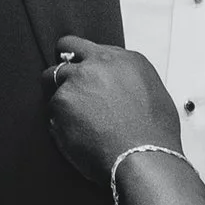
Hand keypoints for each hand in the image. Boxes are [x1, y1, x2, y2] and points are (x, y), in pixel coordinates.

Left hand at [44, 36, 184, 185]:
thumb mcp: (154, 95)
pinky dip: (57, 122)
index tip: (79, 70)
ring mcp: (77, 81)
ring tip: (73, 119)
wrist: (142, 157)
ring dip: (59, 95)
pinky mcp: (60, 102)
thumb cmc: (153, 136)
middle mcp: (99, 64)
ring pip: (52, 79)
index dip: (82, 60)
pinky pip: (50, 110)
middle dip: (63, 66)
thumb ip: (128, 82)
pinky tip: (75, 135)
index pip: (91, 46)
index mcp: (124, 60)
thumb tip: (118, 89)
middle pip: (65, 50)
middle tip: (66, 86)